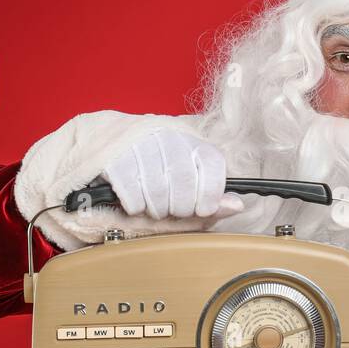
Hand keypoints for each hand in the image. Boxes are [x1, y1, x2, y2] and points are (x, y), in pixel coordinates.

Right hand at [101, 128, 242, 218]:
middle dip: (182, 207)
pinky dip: (136, 208)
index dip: (211, 192)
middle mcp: (167, 137)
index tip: (205, 209)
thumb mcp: (189, 178)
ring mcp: (139, 145)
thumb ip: (213, 198)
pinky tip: (136, 202)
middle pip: (183, 180)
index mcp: (191, 140)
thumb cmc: (158, 167)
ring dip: (158, 210)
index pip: (211, 163)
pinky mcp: (115, 158)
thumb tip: (237, 206)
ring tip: (156, 207)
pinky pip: (132, 196)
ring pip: (157, 191)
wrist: (111, 140)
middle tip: (175, 210)